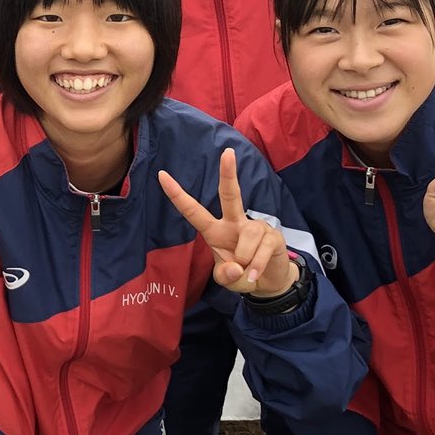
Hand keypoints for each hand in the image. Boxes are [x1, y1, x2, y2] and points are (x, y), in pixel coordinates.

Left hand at [158, 147, 297, 298]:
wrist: (268, 281)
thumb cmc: (241, 274)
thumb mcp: (226, 279)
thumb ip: (225, 275)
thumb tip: (237, 267)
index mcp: (215, 230)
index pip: (193, 210)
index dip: (177, 195)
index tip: (161, 175)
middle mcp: (234, 223)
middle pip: (230, 195)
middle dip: (228, 174)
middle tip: (227, 153)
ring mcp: (256, 227)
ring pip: (248, 236)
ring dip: (245, 258)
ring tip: (247, 271)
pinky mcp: (273, 236)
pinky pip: (262, 250)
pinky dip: (257, 266)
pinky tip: (255, 274)